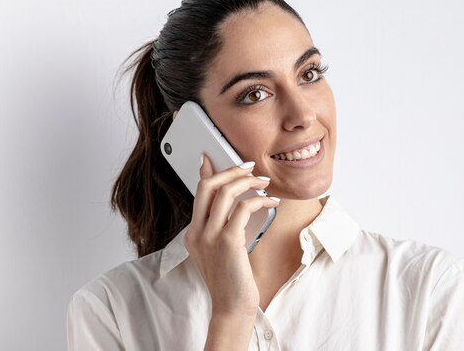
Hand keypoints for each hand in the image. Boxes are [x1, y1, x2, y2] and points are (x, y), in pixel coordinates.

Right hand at [183, 155, 279, 317]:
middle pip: (208, 186)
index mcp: (193, 233)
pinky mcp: (228, 241)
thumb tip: (232, 200)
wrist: (232, 307)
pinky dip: (259, 200)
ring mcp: (210, 236)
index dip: (207, 172)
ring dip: (247, 182)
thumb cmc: (231, 278)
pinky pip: (243, 208)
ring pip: (225, 192)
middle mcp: (197, 232)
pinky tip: (270, 202)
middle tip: (249, 167)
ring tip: (263, 182)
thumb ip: (220, 224)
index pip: (198, 192)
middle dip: (230, 170)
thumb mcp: (218, 249)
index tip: (212, 157)